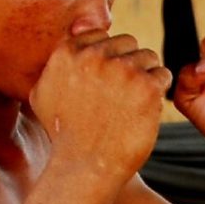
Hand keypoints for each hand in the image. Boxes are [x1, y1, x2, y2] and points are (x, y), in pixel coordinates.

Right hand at [30, 30, 169, 185]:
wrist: (85, 168)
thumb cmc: (64, 136)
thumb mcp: (41, 94)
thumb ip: (54, 63)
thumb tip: (73, 35)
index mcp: (68, 52)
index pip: (101, 36)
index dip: (107, 58)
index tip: (104, 83)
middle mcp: (94, 56)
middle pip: (127, 43)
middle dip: (128, 65)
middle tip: (122, 95)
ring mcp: (122, 70)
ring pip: (148, 57)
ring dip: (145, 78)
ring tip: (132, 104)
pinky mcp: (147, 87)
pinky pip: (162, 75)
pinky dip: (158, 93)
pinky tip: (144, 111)